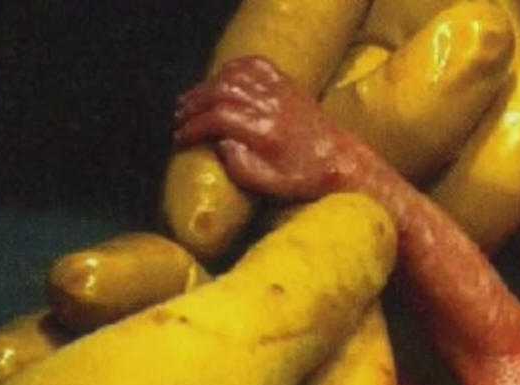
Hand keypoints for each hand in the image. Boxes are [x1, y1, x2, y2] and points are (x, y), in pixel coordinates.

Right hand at [175, 57, 348, 200]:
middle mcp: (271, 105)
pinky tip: (221, 79)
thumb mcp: (269, 185)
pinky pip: (256, 64)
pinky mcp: (288, 85)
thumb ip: (239, 167)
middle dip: (194, 104)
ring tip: (192, 101)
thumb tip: (219, 143)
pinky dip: (233, 67)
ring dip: (207, 85)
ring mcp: (280, 91)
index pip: (218, 118)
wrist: (340, 161)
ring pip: (234, 74)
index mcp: (265, 132)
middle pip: (220, 91)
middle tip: (179, 118)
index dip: (193, 127)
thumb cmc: (304, 179)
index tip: (180, 138)